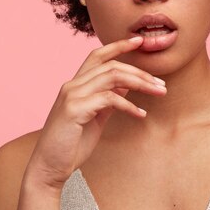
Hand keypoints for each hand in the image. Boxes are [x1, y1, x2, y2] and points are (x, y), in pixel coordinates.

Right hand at [24, 36, 166, 190]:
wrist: (48, 168)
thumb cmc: (71, 144)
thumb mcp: (94, 118)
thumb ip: (107, 100)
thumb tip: (126, 87)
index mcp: (76, 85)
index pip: (98, 56)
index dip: (118, 45)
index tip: (139, 41)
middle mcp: (72, 85)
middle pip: (111, 65)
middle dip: (139, 71)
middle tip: (161, 83)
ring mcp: (72, 96)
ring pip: (112, 77)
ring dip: (140, 83)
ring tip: (158, 92)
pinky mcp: (75, 109)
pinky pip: (109, 99)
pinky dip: (129, 105)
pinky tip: (140, 114)